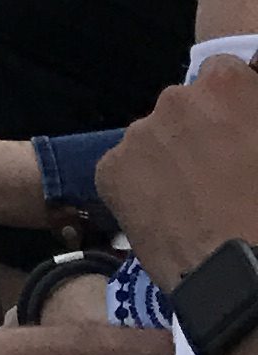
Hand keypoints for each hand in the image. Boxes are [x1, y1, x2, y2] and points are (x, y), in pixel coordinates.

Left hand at [103, 57, 257, 294]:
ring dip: (169, 163)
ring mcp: (138, 134)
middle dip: (198, 134)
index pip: (222, 75)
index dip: (231, 108)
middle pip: (183, 108)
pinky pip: (126, 172)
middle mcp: (176, 99)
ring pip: (153, 141)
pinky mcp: (110, 169)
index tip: (238, 136)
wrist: (244, 279)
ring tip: (194, 207)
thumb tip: (242, 131)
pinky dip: (141, 190)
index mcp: (226, 86)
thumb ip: (250, 121)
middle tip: (219, 178)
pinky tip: (167, 220)